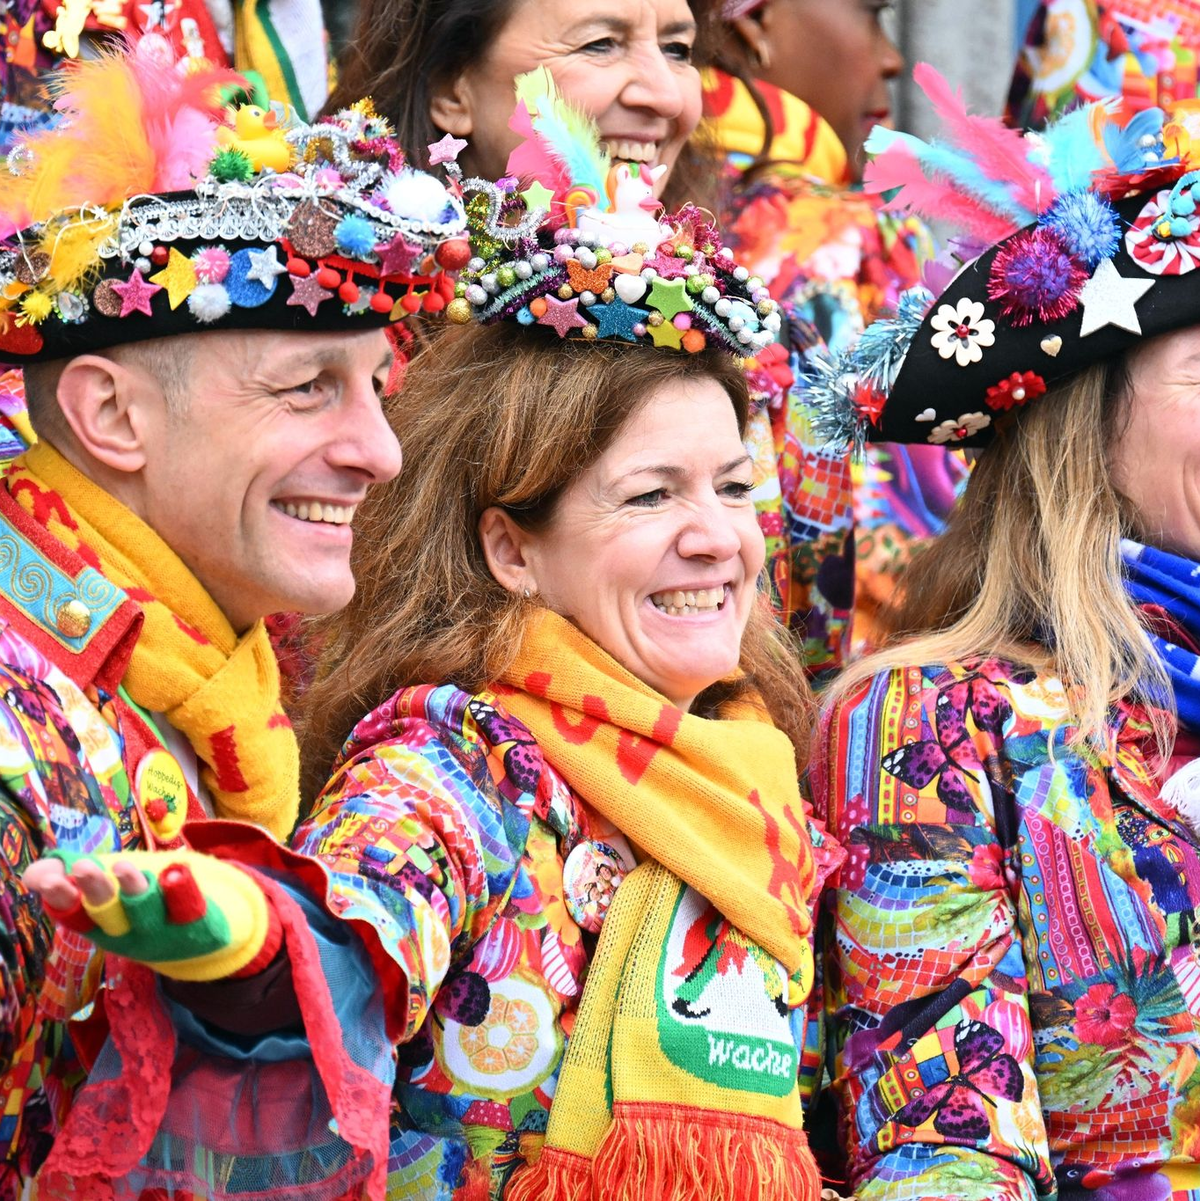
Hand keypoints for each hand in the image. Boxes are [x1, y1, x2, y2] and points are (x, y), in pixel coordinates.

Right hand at [23, 849, 277, 981]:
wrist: (199, 940)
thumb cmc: (135, 909)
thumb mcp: (100, 892)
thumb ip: (65, 879)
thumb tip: (35, 874)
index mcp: (98, 924)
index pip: (74, 913)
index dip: (62, 898)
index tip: (50, 880)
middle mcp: (126, 933)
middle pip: (108, 913)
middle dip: (96, 891)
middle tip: (83, 867)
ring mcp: (161, 931)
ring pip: (146, 910)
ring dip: (135, 888)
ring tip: (125, 868)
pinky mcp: (196, 926)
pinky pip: (190, 908)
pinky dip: (183, 889)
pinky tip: (176, 872)